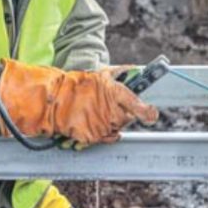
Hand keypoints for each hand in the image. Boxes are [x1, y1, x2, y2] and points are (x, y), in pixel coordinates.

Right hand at [0, 59, 158, 146]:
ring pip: (116, 129)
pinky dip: (100, 132)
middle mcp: (111, 111)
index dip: (147, 111)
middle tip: (109, 107)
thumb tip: (136, 69)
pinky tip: (91, 121)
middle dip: (122, 114)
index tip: (152, 113)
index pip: (137, 104)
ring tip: (96, 112)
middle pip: (128, 119)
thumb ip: (121, 72)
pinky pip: (104, 138)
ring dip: (110, 123)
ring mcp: (102, 125)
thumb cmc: (78, 86)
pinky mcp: (93, 137)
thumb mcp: (101, 74)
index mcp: (114, 92)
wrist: (55, 100)